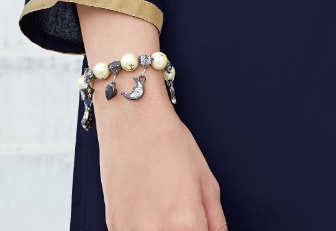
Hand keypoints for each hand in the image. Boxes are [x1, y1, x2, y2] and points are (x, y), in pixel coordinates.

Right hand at [98, 105, 227, 229]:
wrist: (133, 122)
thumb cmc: (170, 144)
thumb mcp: (207, 181)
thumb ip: (216, 221)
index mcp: (186, 222)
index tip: (200, 226)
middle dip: (185, 230)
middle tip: (185, 217)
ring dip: (165, 229)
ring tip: (167, 212)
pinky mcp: (114, 228)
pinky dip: (146, 228)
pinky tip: (150, 213)